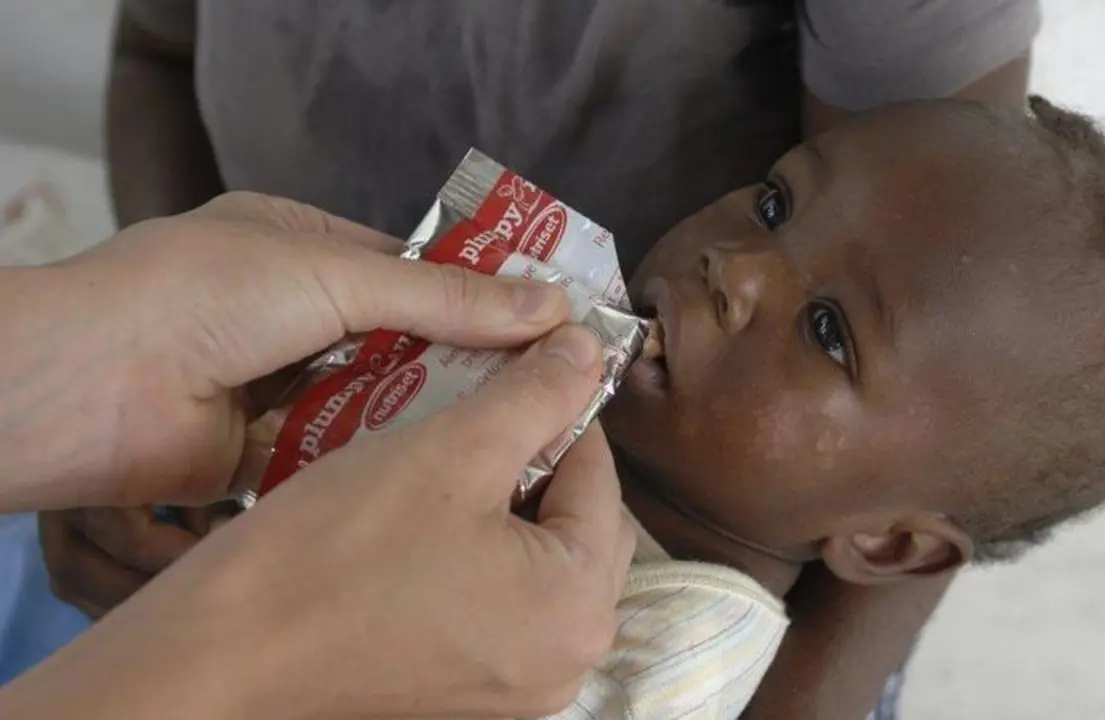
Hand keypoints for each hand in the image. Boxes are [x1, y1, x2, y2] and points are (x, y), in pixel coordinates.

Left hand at [0, 192, 568, 510]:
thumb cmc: (201, 295)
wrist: (86, 388)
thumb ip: (444, 297)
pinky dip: (380, 457)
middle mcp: (286, 312)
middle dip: (462, 356)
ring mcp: (273, 384)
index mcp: (295, 245)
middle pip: (396, 336)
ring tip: (513, 425)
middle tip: (547, 381)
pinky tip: (446, 467)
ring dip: (426, 410)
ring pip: (373, 399)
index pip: (406, 267)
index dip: (475, 290)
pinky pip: (339, 452)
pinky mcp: (261, 453)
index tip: (545, 317)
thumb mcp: (336, 275)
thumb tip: (551, 305)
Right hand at [2, 325, 635, 719]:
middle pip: (576, 524)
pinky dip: (476, 554)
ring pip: (535, 563)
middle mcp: (565, 661)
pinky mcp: (467, 696)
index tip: (519, 366)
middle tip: (477, 412)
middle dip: (535, 459)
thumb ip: (536, 394)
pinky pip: (497, 602)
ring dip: (503, 504)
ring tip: (444, 457)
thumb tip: (588, 349)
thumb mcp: (450, 450)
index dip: (559, 407)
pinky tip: (422, 516)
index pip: (600, 475)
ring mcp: (516, 688)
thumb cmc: (335, 554)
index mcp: (580, 607)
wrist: (220, 659)